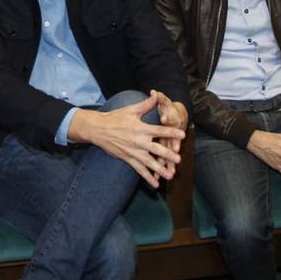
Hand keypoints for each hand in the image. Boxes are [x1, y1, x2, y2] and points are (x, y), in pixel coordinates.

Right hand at [67, 94, 184, 188]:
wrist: (98, 129)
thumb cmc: (115, 117)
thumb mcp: (130, 110)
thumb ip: (145, 104)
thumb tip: (156, 95)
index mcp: (140, 128)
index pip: (159, 130)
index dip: (171, 132)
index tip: (182, 135)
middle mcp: (138, 141)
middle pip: (156, 149)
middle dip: (168, 155)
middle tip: (178, 160)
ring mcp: (133, 152)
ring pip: (149, 162)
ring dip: (160, 169)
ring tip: (171, 175)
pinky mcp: (128, 158)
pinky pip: (139, 170)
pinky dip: (147, 177)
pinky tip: (156, 184)